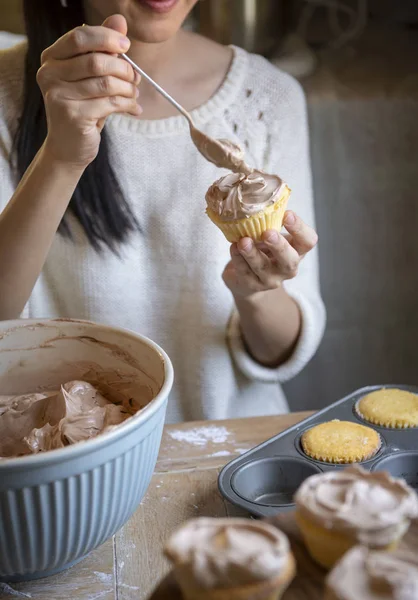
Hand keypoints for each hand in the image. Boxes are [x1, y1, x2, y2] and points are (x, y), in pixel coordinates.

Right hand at [37, 15, 141, 167]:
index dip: (107, 38)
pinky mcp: (74, 116)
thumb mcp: (91, 76)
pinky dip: (128, 105)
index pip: (80, 37)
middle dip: (123, 68)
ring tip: (134, 94)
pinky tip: (134, 108)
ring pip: (106, 84)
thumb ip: (103, 48)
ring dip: (128, 89)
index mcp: (51, 59)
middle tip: (135, 77)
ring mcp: (59, 96)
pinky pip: (110, 104)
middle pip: (96, 61)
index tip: (126, 45)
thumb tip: (119, 21)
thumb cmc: (82, 108)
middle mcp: (50, 75)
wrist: (68, 147)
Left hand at [222, 211, 317, 298]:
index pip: (308, 241)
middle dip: (279, 246)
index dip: (300, 229)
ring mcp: (271, 279)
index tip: (287, 214)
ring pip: (263, 268)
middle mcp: (288, 267)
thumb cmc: (262, 249)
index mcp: (297, 250)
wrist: (247, 279)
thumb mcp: (270, 234)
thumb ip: (270, 221)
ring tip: (243, 241)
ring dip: (252, 253)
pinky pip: (245, 272)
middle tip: (268, 233)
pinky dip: (238, 259)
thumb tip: (257, 195)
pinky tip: (233, 247)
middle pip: (290, 260)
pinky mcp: (252, 285)